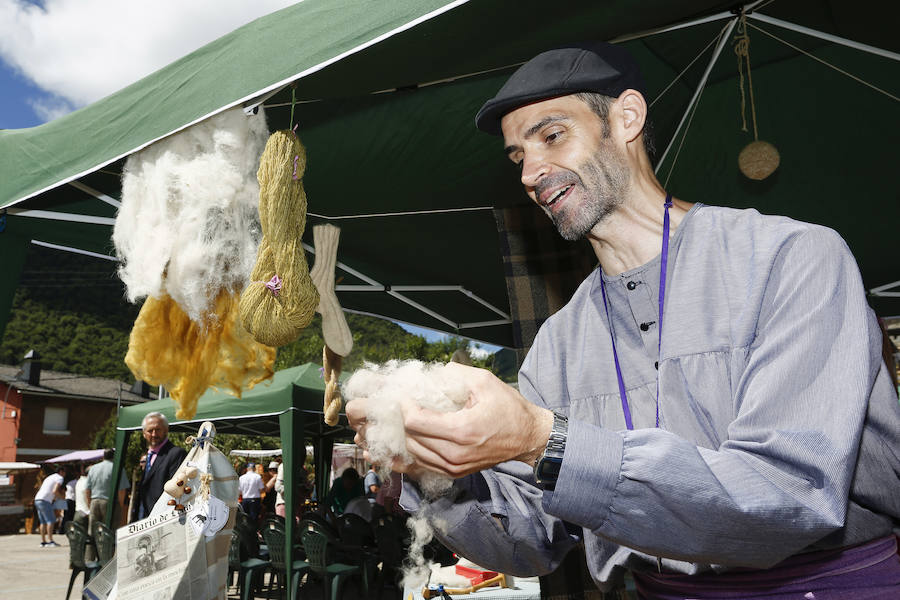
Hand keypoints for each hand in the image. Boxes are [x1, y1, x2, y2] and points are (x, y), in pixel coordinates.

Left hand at [347, 363, 552, 478]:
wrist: (526, 438)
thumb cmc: (508, 408)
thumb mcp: (485, 382)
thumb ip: (454, 374)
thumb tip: (427, 372)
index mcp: (462, 431)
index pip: (416, 422)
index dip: (400, 408)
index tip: (393, 395)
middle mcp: (454, 454)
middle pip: (408, 439)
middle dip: (384, 423)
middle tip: (360, 410)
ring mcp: (452, 467)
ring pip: (409, 454)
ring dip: (386, 441)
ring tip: (362, 427)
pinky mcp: (451, 472)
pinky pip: (417, 466)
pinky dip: (396, 458)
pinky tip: (376, 450)